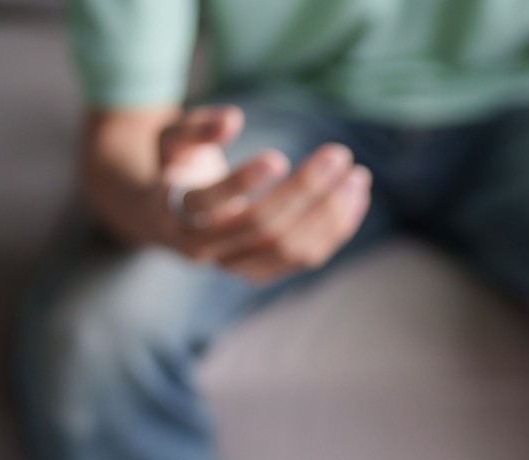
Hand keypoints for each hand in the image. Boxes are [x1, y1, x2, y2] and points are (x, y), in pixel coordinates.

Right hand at [154, 106, 372, 283]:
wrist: (171, 217)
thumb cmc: (178, 167)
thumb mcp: (173, 138)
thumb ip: (197, 127)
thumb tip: (232, 119)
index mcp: (174, 210)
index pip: (208, 203)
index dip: (242, 183)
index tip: (277, 158)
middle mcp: (202, 246)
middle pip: (260, 226)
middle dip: (305, 190)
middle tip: (338, 155)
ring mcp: (233, 264)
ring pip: (287, 248)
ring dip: (328, 214)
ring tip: (356, 177)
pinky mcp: (261, 271)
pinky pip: (303, 257)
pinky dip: (334, 230)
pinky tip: (355, 198)